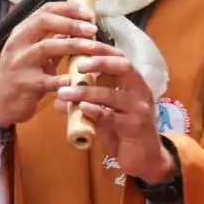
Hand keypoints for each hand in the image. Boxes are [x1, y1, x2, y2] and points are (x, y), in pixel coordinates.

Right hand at [0, 1, 90, 128]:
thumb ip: (53, 40)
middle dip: (71, 23)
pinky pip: (46, 80)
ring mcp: (19, 63)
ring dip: (72, 45)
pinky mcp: (24, 84)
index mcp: (21, 33)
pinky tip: (76, 79)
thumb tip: (77, 26)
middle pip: (43, 22)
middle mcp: (17, 44)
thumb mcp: (33, 54)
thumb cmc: (20, 76)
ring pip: (46, 47)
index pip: (44, 11)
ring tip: (93, 47)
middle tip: (92, 29)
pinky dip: (63, 79)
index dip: (68, 9)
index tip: (88, 13)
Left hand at [55, 21, 176, 183]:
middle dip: (100, 61)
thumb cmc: (125, 133)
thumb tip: (57, 97)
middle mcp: (140, 91)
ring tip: (64, 92)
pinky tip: (82, 109)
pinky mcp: (135, 128)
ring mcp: (140, 110)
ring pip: (112, 94)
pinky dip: (96, 111)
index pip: (120, 57)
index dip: (101, 49)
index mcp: (134, 83)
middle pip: (124, 67)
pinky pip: (112, 117)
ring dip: (86, 92)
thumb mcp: (104, 115)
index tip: (80, 42)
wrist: (146, 160)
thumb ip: (86, 104)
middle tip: (77, 64)